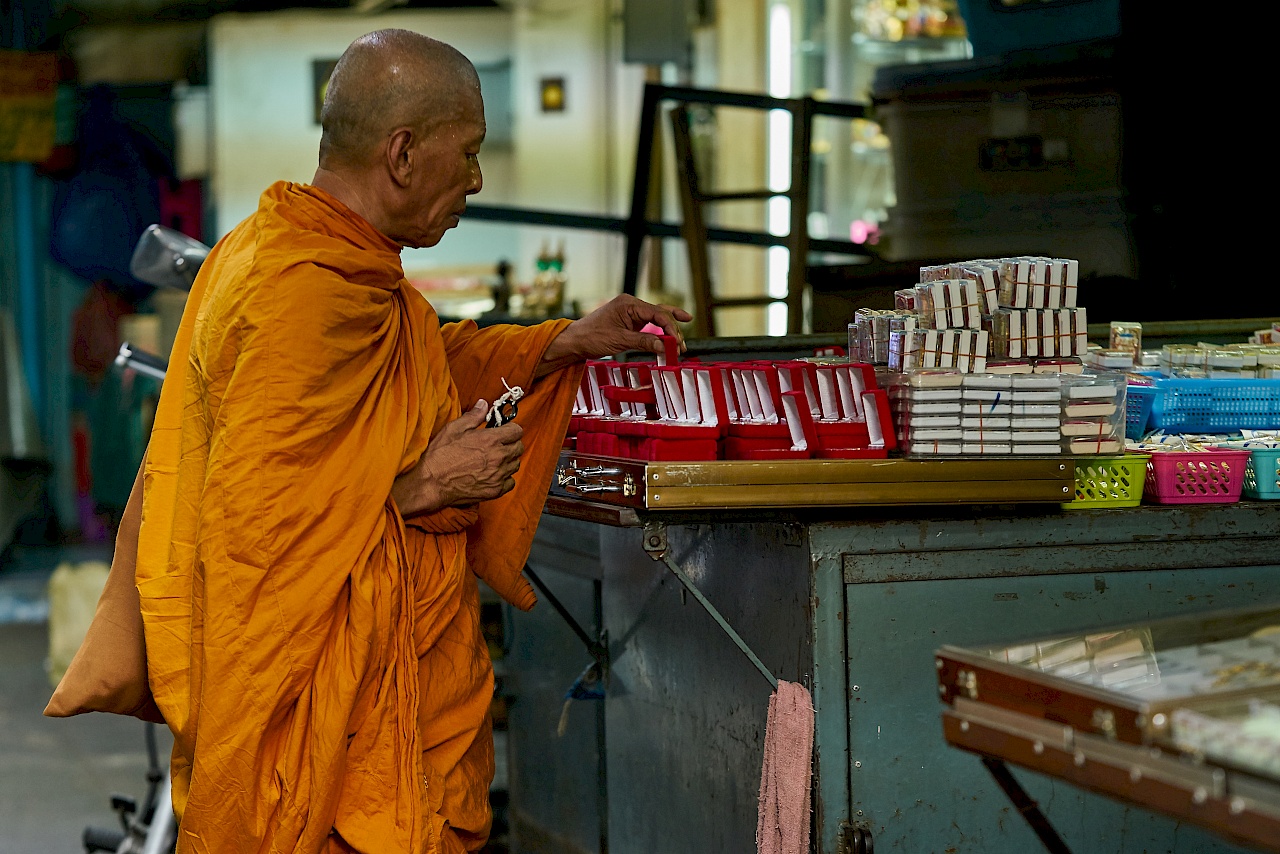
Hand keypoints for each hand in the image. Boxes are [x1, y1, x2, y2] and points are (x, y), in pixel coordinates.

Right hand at [391, 400, 523, 514]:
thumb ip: (473, 416)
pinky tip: (493, 474)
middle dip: (511, 443)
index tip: (503, 431)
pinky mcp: (495, 490)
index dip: (510, 429)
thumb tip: (484, 404)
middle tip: (498, 445)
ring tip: (494, 459)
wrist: (432, 483)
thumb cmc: (440, 455)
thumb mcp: (454, 429)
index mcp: (490, 440)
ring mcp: (498, 475)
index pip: (517, 431)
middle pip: (519, 448)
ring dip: (508, 460)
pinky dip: (505, 478)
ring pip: (515, 465)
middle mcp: (498, 457)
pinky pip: (510, 482)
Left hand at [535, 295, 692, 377]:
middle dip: (673, 329)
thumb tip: (664, 346)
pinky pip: (648, 325)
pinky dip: (658, 332)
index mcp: (629, 304)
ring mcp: (630, 313)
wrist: (575, 341)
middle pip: (660, 314)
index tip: (677, 342)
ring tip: (680, 343)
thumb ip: (643, 342)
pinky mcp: (628, 322)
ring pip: (656, 319)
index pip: (657, 313)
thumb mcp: (619, 341)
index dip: (670, 328)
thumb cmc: (592, 337)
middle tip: (682, 346)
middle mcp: (631, 305)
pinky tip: (669, 336)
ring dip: (668, 331)